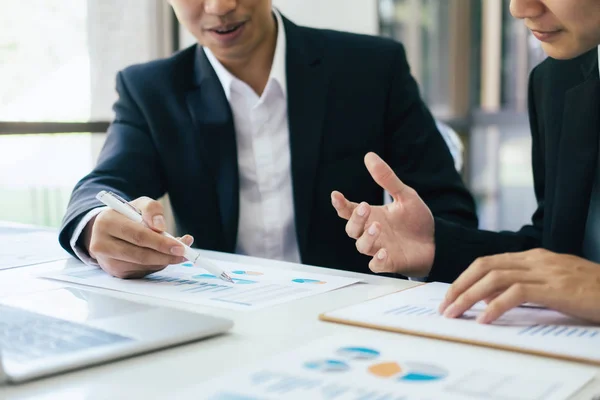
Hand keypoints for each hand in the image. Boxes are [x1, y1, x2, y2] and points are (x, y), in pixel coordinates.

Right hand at [83, 196, 193, 278]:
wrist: (107, 230)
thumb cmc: (126, 216)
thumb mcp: (139, 204)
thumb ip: (152, 209)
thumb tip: (160, 227)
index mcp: (107, 223)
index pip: (138, 235)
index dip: (160, 242)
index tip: (179, 245)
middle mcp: (102, 244)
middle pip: (140, 255)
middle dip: (166, 255)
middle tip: (184, 253)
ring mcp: (108, 262)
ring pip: (143, 265)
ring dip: (164, 261)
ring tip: (178, 252)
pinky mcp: (116, 273)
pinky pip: (143, 271)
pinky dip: (157, 264)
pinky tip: (164, 256)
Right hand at [331, 152, 434, 277]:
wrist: (437, 242)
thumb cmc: (416, 220)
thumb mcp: (405, 195)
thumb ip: (387, 179)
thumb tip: (369, 156)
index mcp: (371, 216)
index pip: (349, 211)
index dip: (340, 204)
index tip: (336, 195)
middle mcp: (371, 233)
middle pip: (352, 229)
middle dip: (355, 219)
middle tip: (365, 207)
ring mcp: (379, 248)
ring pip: (361, 246)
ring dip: (367, 236)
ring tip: (378, 226)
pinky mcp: (389, 263)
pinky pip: (376, 265)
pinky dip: (377, 260)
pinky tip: (384, 252)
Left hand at [439, 249, 599, 323]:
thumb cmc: (591, 292)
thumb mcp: (553, 285)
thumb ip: (523, 286)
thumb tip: (489, 298)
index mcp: (533, 257)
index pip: (488, 262)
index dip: (465, 278)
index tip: (450, 296)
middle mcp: (535, 259)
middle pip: (484, 266)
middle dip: (460, 286)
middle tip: (445, 306)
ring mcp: (545, 271)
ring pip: (494, 277)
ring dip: (469, 296)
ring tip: (455, 313)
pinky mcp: (555, 288)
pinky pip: (516, 293)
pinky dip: (495, 305)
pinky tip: (484, 319)